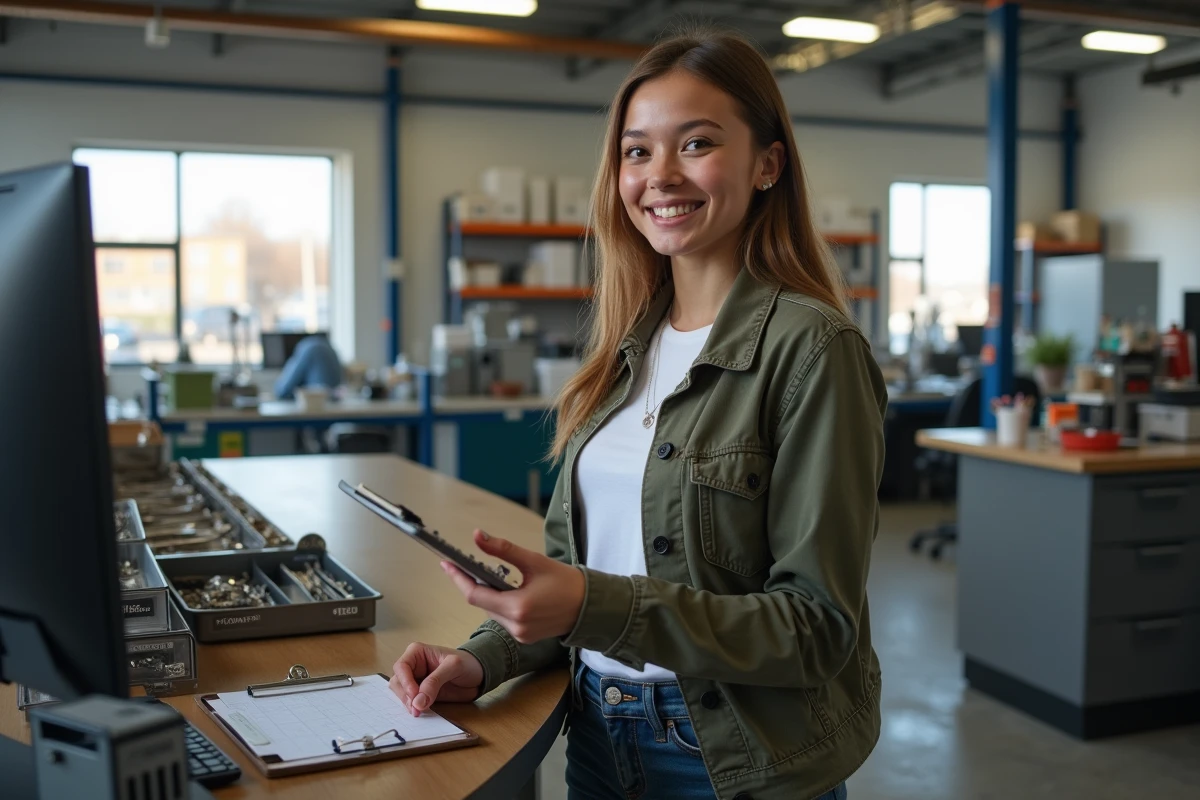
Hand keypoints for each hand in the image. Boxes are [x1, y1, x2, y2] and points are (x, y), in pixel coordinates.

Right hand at [389, 642, 483, 717]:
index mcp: (417, 653)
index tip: (414, 695)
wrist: (479, 675)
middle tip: (416, 709)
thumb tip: (418, 701)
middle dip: (405, 696)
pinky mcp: (421, 695)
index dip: (405, 682)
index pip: (402, 667)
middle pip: (398, 682)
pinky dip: (413, 708)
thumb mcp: (453, 667)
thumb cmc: (467, 663)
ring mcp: (416, 681)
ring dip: (407, 704)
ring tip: (419, 712)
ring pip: (401, 694)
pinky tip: (420, 713)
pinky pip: (411, 702)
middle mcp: (413, 667)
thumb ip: (435, 682)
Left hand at [441, 530, 584, 643]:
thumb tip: (477, 536)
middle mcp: (516, 626)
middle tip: (463, 564)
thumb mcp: (534, 561)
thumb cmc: (567, 582)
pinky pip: (503, 619)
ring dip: (487, 594)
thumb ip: (503, 549)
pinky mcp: (525, 637)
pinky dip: (499, 603)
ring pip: (491, 611)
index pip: (475, 594)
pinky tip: (504, 590)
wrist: (591, 607)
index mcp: (517, 607)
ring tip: (486, 574)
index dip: (458, 578)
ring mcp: (520, 634)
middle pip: (481, 603)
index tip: (446, 564)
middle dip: (472, 583)